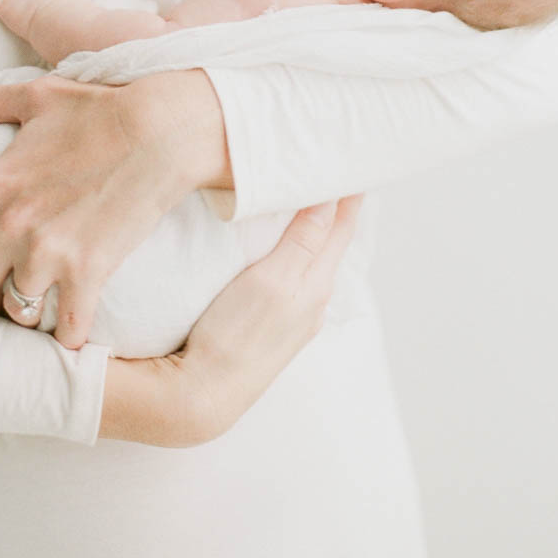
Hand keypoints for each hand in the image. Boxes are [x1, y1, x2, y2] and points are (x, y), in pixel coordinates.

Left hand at [0, 69, 226, 348]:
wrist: (160, 131)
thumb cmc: (101, 110)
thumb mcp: (39, 97)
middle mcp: (12, 226)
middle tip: (10, 275)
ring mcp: (49, 254)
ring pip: (15, 310)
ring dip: (29, 306)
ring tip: (45, 298)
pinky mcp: (88, 273)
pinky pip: (66, 328)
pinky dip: (70, 334)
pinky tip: (76, 329)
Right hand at [100, 194, 363, 445]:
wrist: (203, 395)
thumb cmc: (235, 335)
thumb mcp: (273, 279)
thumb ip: (304, 240)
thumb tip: (332, 198)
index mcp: (318, 284)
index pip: (342, 227)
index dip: (350, 194)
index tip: (355, 162)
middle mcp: (314, 302)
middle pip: (333, 244)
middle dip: (337, 209)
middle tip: (337, 173)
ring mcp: (295, 319)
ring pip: (315, 262)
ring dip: (319, 231)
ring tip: (317, 202)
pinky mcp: (272, 329)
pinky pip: (296, 280)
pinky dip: (300, 254)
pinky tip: (288, 251)